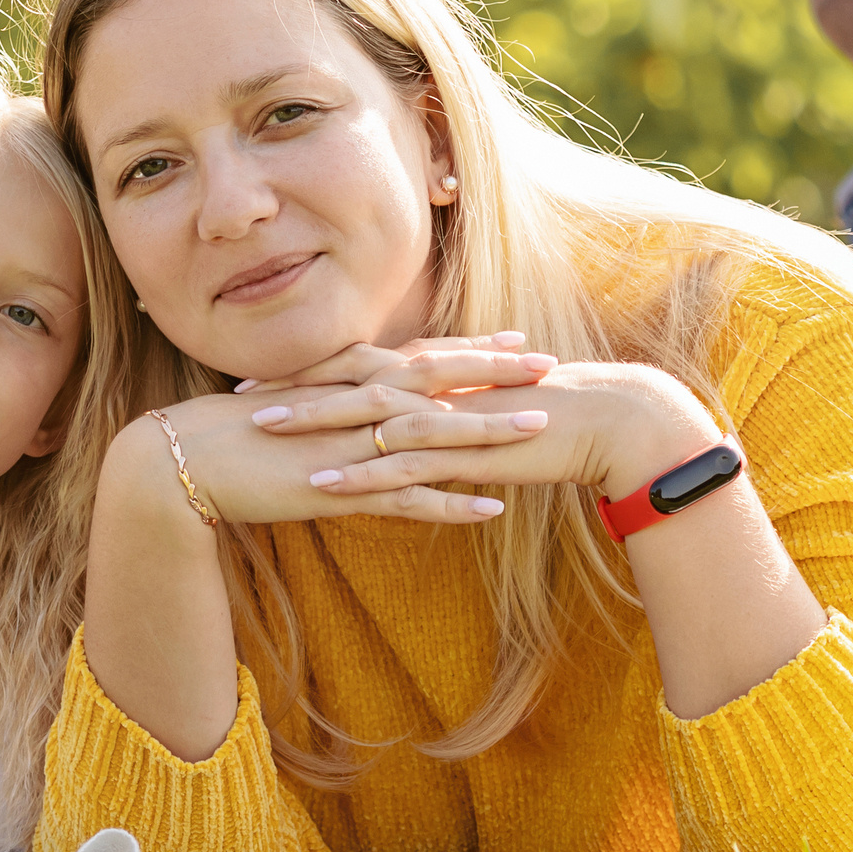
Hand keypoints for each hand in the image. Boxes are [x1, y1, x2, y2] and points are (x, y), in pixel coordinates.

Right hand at [125, 340, 561, 527]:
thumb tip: (365, 399)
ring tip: (542, 430)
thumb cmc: (236, 435)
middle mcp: (355, 403)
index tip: (519, 343)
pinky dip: (450, 504)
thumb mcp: (296, 407)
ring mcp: (350, 444)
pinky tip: (492, 511)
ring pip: (434, 435)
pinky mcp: (340, 488)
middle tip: (552, 369)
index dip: (473, 351)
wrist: (185, 460)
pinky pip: (407, 499)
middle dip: (498, 375)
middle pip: (440, 383)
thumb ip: (335, 400)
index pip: (422, 358)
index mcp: (346, 380)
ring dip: (491, 433)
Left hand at [259, 360, 724, 509]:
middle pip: (349, 380)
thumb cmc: (554, 418)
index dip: (312, 369)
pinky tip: (321, 487)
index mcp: (439, 373)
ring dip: (311, 422)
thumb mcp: (490, 412)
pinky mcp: (468, 450)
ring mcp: (450, 414)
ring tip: (260, 431)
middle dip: (292, 386)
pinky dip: (360, 474)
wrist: (613, 421)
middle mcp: (436, 385)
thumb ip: (452, 414)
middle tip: (239, 394)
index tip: (268, 376)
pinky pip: (403, 464)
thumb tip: (424, 426)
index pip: (363, 364)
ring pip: (364, 416)